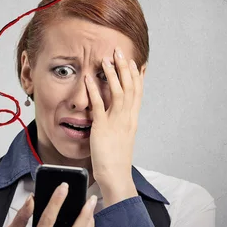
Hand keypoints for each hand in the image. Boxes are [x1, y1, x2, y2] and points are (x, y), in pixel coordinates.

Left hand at [85, 46, 144, 182]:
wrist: (116, 176)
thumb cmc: (117, 159)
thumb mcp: (122, 137)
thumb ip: (121, 122)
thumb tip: (119, 114)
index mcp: (132, 119)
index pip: (138, 93)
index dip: (137, 76)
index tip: (136, 61)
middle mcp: (127, 118)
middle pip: (130, 87)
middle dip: (125, 68)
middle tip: (120, 51)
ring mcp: (116, 121)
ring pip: (118, 92)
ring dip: (112, 74)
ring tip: (106, 59)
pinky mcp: (102, 127)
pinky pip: (99, 105)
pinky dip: (94, 90)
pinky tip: (89, 79)